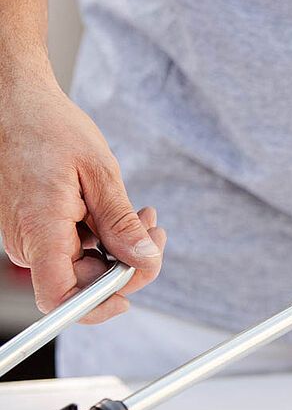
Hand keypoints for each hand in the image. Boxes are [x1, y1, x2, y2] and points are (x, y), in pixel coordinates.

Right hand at [0, 64, 165, 322]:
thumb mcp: (99, 173)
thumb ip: (121, 222)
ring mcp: (31, 237)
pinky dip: (105, 235)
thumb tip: (144, 260)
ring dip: (121, 246)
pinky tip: (122, 211)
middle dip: (128, 264)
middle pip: (82, 283)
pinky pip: (76, 247)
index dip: (96, 307)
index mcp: (40, 231)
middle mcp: (29, 242)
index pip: (60, 299)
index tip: (128, 295)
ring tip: (144, 215)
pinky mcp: (38, 229)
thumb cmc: (50, 128)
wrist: (16, 103)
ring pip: (85, 264)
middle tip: (157, 233)